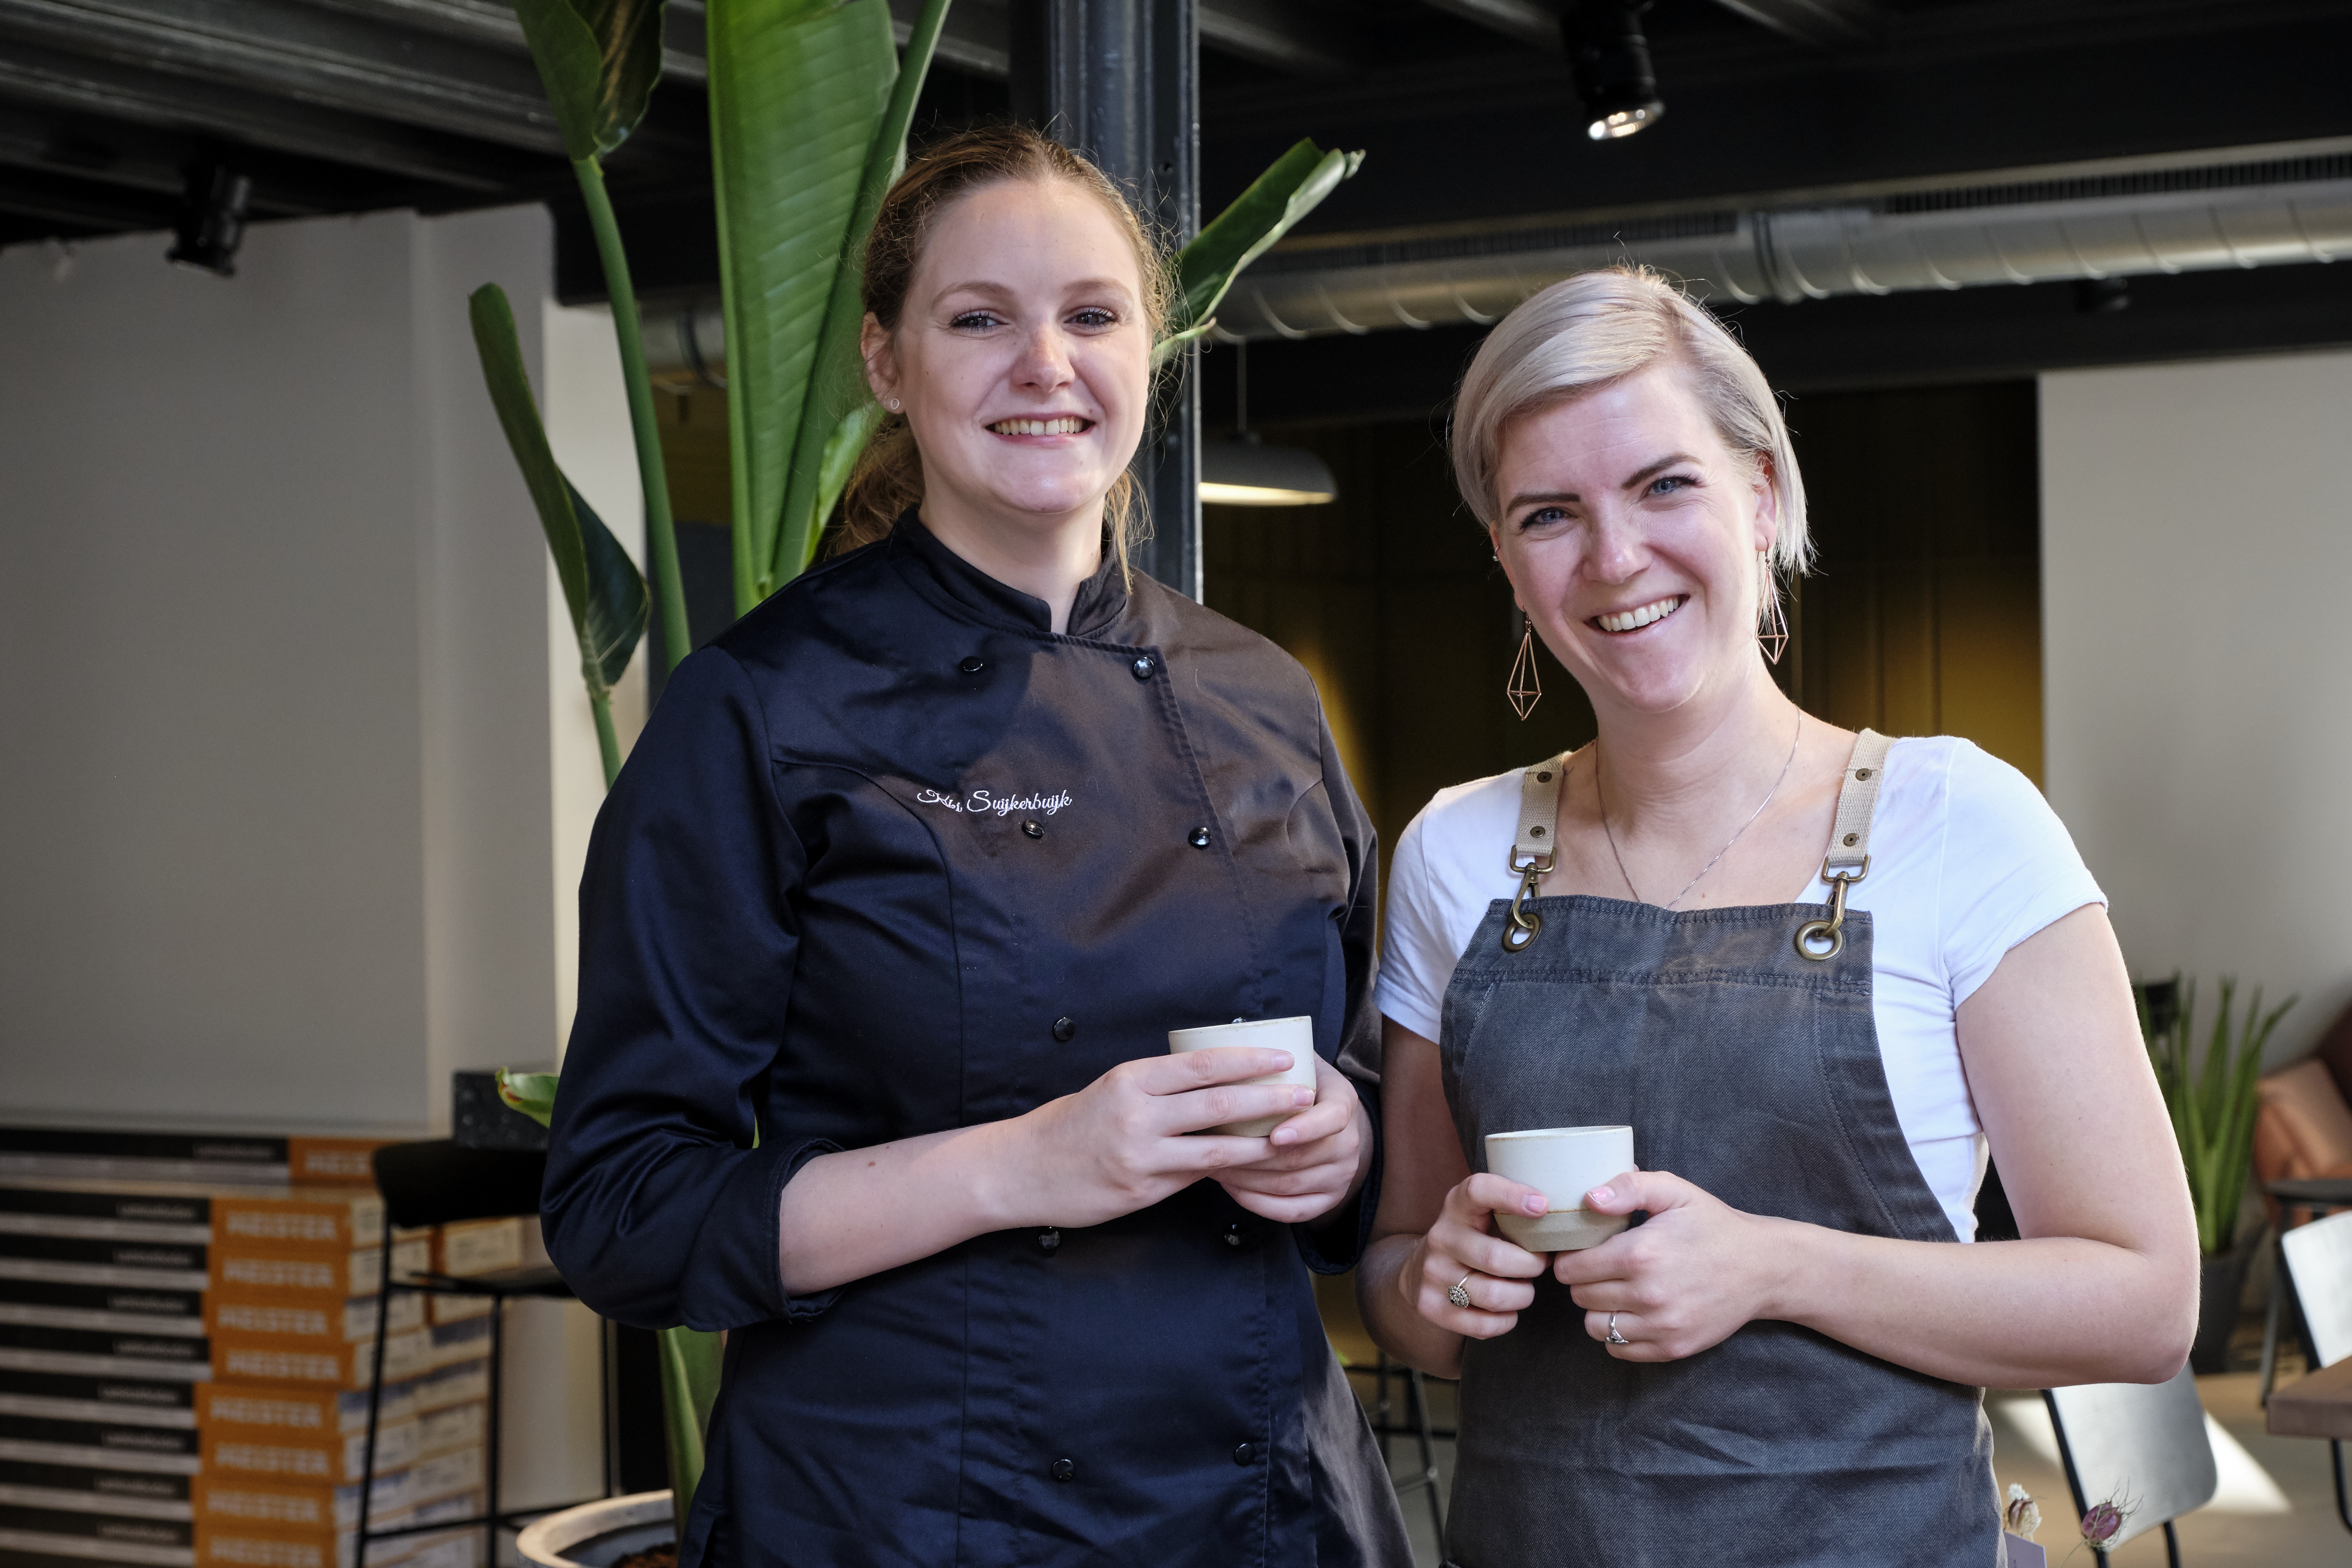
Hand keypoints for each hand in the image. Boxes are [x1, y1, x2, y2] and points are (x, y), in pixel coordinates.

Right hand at [1010, 1047, 1314, 1227]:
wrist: (1022, 1169)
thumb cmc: (1071, 1124)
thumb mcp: (1112, 1090)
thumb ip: (1158, 1088)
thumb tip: (1214, 1082)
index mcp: (1131, 1079)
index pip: (1202, 1065)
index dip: (1249, 1061)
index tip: (1284, 1058)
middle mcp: (1137, 1114)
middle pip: (1217, 1104)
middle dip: (1268, 1099)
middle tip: (1305, 1094)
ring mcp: (1139, 1156)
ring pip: (1214, 1149)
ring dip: (1259, 1143)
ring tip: (1293, 1136)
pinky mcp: (1140, 1190)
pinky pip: (1193, 1179)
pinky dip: (1226, 1173)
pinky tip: (1252, 1169)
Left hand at [1216, 1053, 1372, 1224]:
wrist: (1333, 1119)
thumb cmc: (1303, 1085)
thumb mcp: (1302, 1063)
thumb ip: (1276, 1057)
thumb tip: (1231, 1033)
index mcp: (1344, 1103)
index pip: (1332, 1119)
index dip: (1304, 1128)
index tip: (1274, 1133)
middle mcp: (1350, 1143)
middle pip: (1302, 1159)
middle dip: (1253, 1157)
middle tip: (1213, 1149)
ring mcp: (1341, 1175)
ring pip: (1291, 1186)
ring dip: (1248, 1179)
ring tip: (1213, 1165)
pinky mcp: (1328, 1200)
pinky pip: (1292, 1211)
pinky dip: (1258, 1203)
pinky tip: (1233, 1188)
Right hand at [1404, 1173, 1549, 1338]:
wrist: (1422, 1269)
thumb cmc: (1474, 1237)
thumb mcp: (1485, 1212)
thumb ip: (1515, 1210)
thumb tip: (1563, 1223)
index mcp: (1457, 1205)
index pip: (1478, 1190)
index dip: (1511, 1195)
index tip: (1543, 1206)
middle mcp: (1441, 1237)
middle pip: (1496, 1258)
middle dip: (1531, 1266)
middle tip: (1540, 1265)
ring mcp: (1433, 1273)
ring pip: (1493, 1296)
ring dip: (1522, 1295)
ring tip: (1524, 1288)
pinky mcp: (1431, 1306)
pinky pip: (1483, 1325)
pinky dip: (1506, 1321)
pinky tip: (1507, 1309)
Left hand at [1554, 1170, 1787, 1360]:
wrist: (1762, 1267)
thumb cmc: (1712, 1225)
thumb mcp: (1674, 1190)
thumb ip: (1628, 1187)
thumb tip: (1588, 1199)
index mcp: (1640, 1254)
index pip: (1571, 1268)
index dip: (1571, 1257)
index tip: (1584, 1250)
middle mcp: (1648, 1295)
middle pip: (1580, 1297)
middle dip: (1584, 1280)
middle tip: (1602, 1267)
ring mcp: (1662, 1326)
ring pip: (1595, 1327)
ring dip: (1598, 1309)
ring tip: (1616, 1290)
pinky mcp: (1673, 1348)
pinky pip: (1620, 1350)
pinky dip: (1618, 1334)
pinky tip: (1634, 1311)